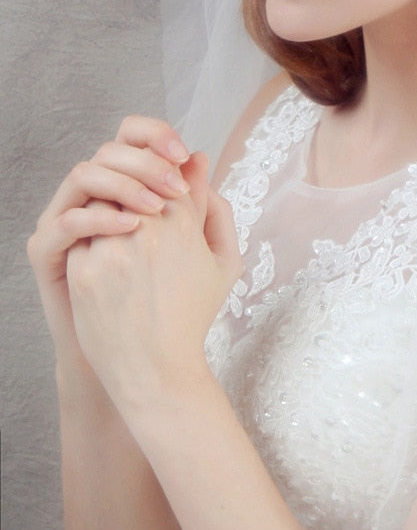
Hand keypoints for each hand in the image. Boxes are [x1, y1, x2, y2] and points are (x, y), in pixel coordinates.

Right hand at [28, 116, 193, 370]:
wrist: (135, 356)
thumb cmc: (167, 300)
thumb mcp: (199, 249)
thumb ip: (200, 203)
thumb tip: (200, 157)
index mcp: (125, 189)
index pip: (133, 141)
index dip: (159, 137)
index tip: (185, 155)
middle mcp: (94, 199)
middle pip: (109, 151)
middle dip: (146, 161)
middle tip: (176, 186)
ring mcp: (68, 221)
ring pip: (84, 175)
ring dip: (123, 185)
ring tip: (156, 208)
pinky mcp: (48, 251)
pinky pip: (66, 221)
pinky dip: (99, 219)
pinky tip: (132, 228)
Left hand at [65, 151, 241, 415]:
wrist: (157, 370)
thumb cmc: (192, 315)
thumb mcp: (223, 261)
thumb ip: (215, 206)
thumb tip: (196, 160)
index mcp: (183, 221)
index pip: (163, 169)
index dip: (159, 180)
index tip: (159, 200)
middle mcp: (147, 227)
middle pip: (129, 180)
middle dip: (131, 192)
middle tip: (135, 216)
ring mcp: (112, 247)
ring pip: (99, 202)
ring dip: (107, 212)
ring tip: (120, 239)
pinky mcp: (84, 269)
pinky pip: (79, 234)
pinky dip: (89, 240)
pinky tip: (105, 263)